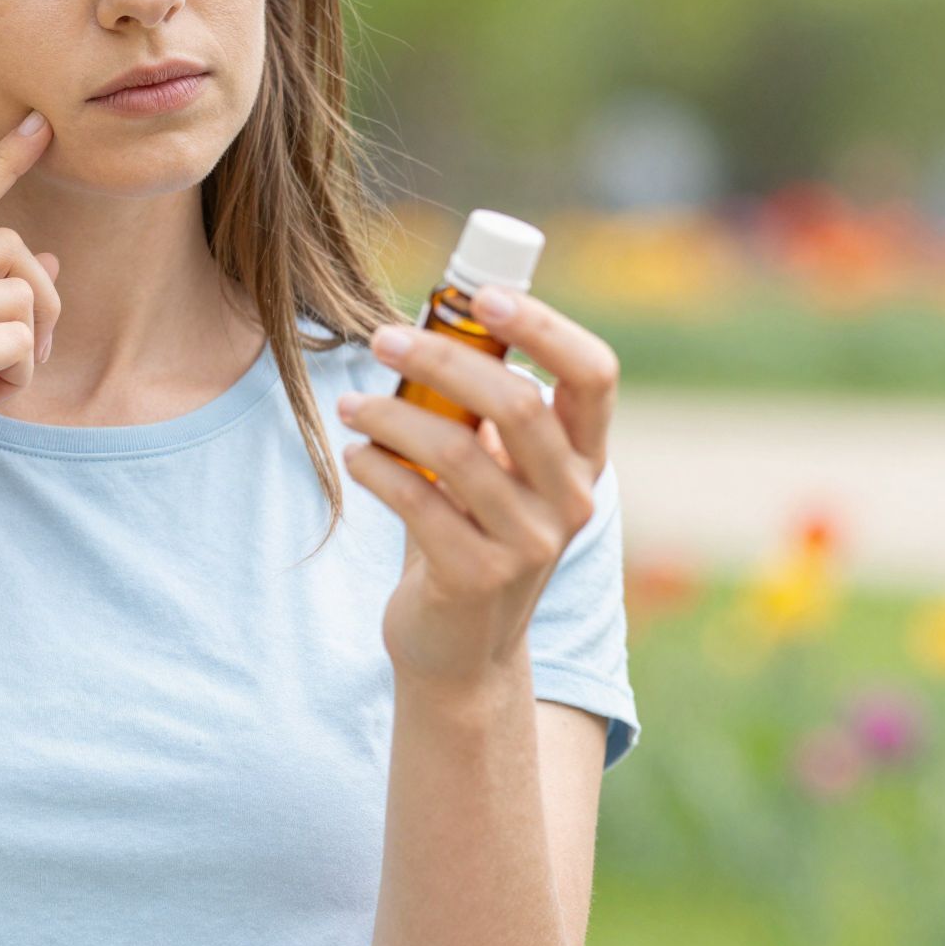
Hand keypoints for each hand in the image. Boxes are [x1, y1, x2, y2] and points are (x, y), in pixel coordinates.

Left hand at [335, 288, 620, 697]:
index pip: (594, 374)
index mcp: (584, 457)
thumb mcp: (495, 468)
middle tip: (381, 339)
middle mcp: (573, 499)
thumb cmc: (468, 531)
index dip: (545, 326)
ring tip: (350, 406)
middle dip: (440, 357)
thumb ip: (482, 408)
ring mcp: (531, 544)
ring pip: (457, 452)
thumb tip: (428, 321)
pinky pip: (419, 503)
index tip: (483, 295)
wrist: (460, 650)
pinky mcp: (478, 578)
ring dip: (390, 414)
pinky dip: (376, 468)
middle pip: (517, 403)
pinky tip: (355, 456)